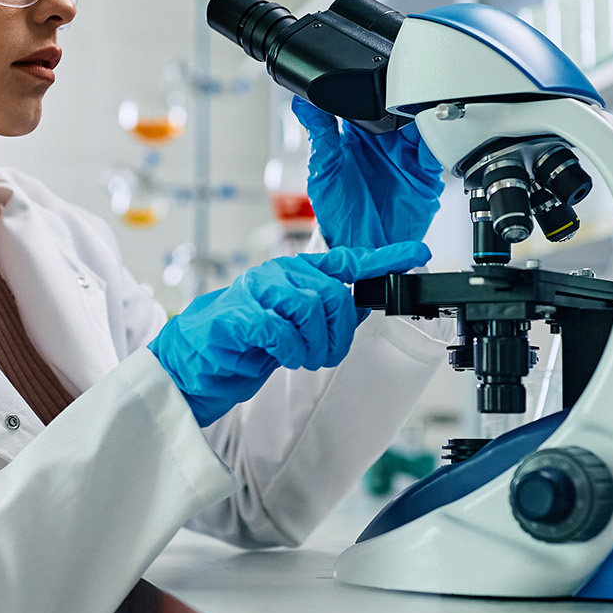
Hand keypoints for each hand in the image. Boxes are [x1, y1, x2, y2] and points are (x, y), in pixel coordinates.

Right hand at [150, 242, 430, 425]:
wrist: (196, 359)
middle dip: (336, 334)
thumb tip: (363, 304)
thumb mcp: (295, 325)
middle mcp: (278, 274)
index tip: (417, 253)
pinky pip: (280, 329)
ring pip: (310, 309)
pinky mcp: (237, 315)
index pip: (346, 260)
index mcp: (295, 273)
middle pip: (333, 295)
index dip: (384, 257)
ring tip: (298, 356)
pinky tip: (281, 355)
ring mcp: (255, 291)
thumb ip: (325, 312)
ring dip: (312, 344)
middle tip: (321, 353)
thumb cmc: (245, 340)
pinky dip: (289, 349)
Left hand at [292, 98, 445, 249]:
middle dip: (404, 102)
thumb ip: (319, 133)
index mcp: (361, 136)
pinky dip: (434, 146)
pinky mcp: (425, 176)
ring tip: (415, 120)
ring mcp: (406, 158)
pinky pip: (436, 155)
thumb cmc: (338, 211)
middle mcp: (386, 143)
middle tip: (399, 99)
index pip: (370, 102)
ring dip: (422, 120)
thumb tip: (302, 101)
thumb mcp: (324, 169)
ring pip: (422, 127)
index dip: (374, 90)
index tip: (374, 83)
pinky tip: (423, 147)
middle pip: (402, 110)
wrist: (359, 246)